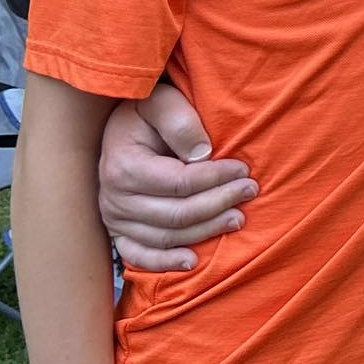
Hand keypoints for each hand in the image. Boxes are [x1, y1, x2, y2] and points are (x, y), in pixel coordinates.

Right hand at [98, 82, 256, 271]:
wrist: (121, 128)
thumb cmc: (147, 112)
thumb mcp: (161, 101)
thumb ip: (180, 122)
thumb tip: (203, 155)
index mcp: (124, 166)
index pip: (180, 182)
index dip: (216, 179)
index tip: (244, 171)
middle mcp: (114, 197)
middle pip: (177, 213)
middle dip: (219, 203)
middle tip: (250, 192)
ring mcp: (114, 218)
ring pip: (166, 236)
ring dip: (205, 231)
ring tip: (238, 219)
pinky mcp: (118, 232)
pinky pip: (139, 255)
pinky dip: (165, 262)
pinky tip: (192, 262)